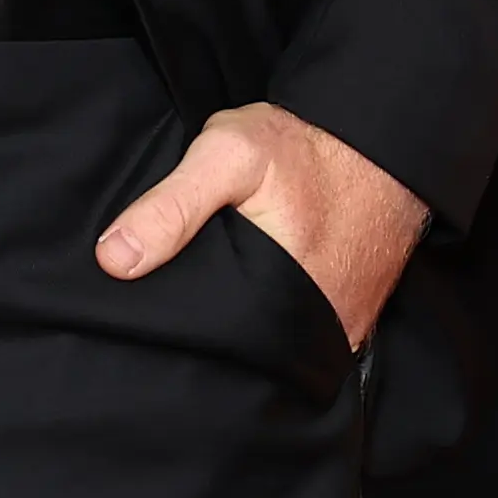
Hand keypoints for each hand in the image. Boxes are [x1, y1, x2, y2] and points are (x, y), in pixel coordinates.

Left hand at [97, 100, 431, 346]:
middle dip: (206, 337)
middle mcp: (316, 328)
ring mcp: (340, 332)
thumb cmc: (307, 147)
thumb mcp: (229, 155)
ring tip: (211, 305)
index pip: (210, 342)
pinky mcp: (353, 325)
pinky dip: (275, 328)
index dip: (173, 331)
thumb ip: (172, 206)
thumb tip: (113, 259)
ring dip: (243, 335)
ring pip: (272, 353)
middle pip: (241, 354)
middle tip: (177, 306)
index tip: (144, 316)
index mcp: (280, 297)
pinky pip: (302, 342)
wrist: (384, 144)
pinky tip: (252, 302)